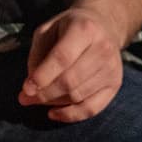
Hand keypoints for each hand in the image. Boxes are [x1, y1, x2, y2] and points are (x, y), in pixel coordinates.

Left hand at [18, 7, 125, 122]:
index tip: (26, 89)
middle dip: (44, 93)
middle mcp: (103, 48)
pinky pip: (92, 108)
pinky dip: (71, 115)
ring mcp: (112, 68)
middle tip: (25, 98)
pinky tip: (53, 113)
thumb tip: (31, 87)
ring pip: (78, 96)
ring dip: (53, 103)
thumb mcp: (48, 29)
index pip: (62, 57)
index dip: (43, 76)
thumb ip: (37, 54)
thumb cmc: (70, 28)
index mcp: (85, 29)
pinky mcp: (115, 83)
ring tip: (36, 100)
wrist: (104, 26)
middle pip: (70, 81)